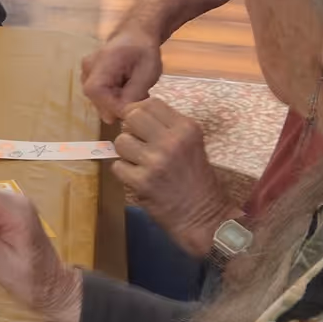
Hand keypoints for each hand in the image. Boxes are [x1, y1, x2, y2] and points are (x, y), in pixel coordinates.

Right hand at [81, 33, 164, 119]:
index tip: (137, 108)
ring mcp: (85, 75)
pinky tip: (126, 87)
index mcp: (98, 67)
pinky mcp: (89, 78)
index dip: (117, 108)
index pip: (100, 97)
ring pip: (100, 101)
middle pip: (98, 102)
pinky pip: (100, 96)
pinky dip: (114, 96)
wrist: (136, 34)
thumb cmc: (143, 50)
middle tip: (139, 97)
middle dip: (119, 105)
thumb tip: (123, 115)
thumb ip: (133, 95)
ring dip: (117, 101)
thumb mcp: (146, 73)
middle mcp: (86, 72)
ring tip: (134, 89)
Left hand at [112, 98, 236, 257]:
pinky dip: (124, 173)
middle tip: (138, 144)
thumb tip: (133, 113)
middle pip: (132, 116)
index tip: (141, 125)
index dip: (140, 112)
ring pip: (120, 142)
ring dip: (126, 153)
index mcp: (186, 128)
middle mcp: (172, 141)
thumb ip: (167, 128)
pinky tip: (139, 179)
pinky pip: (117, 166)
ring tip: (140, 164)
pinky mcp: (142, 182)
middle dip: (130, 129)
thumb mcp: (191, 145)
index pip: (151, 103)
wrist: (205, 217)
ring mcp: (156, 161)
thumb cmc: (198, 180)